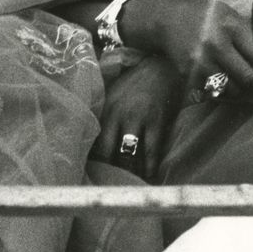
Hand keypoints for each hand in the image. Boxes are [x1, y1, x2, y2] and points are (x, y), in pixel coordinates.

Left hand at [95, 57, 182, 180]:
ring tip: (129, 183)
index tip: (92, 173)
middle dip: (108, 170)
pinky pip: (151, 150)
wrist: (159, 67)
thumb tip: (93, 139)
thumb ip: (105, 115)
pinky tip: (149, 175)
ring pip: (129, 153)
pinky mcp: (156, 122)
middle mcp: (119, 115)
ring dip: (129, 171)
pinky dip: (150, 165)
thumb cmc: (134, 83)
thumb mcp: (113, 96)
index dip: (93, 160)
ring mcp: (138, 119)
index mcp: (106, 110)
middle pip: (109, 151)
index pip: (95, 141)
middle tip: (109, 184)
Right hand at [120, 0, 252, 96]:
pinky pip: (214, 92)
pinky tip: (224, 81)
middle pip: (249, 79)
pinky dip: (222, 91)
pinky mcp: (189, 74)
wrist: (167, 19)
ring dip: (241, 90)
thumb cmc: (206, 16)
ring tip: (243, 83)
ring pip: (233, 90)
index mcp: (231, 26)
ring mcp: (201, 61)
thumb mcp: (230, 16)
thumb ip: (250, 35)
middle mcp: (215, 44)